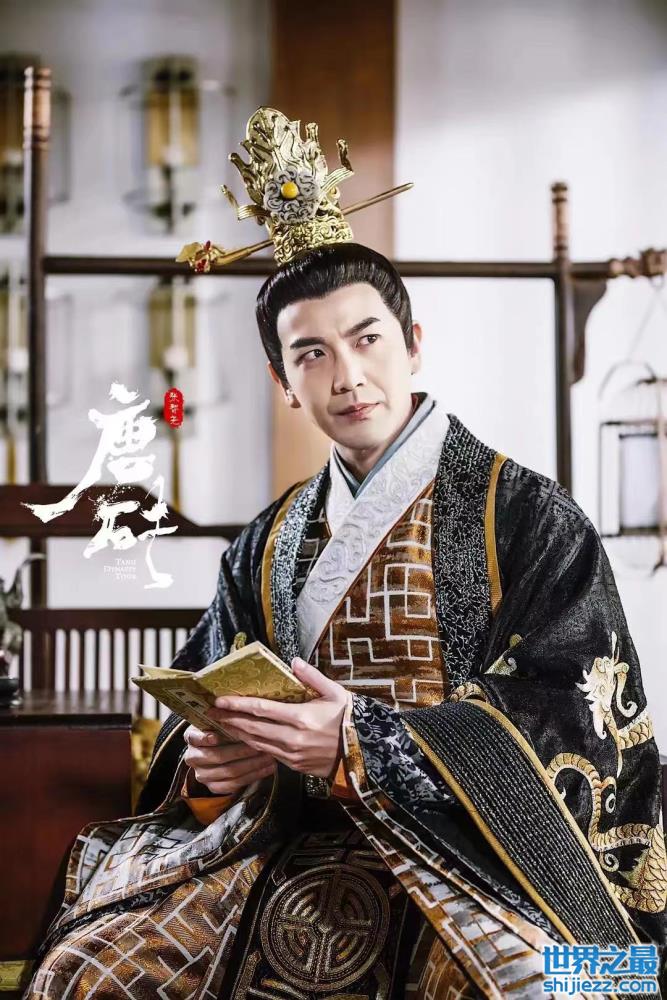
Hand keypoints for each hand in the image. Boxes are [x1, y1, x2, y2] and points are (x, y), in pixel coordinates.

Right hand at [183, 725, 275, 794]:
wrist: (216, 751)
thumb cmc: (222, 730)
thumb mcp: (219, 720)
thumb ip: (225, 716)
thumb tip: (238, 704)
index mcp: (192, 737)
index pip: (195, 737)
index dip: (205, 738)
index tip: (216, 737)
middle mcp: (193, 758)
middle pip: (217, 756)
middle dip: (241, 750)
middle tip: (259, 744)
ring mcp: (202, 775)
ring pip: (229, 772)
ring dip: (252, 764)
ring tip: (269, 756)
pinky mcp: (213, 787)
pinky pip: (234, 784)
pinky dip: (253, 776)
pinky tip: (268, 769)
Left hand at [208, 658, 352, 779]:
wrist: (363, 754)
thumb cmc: (349, 719)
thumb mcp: (335, 693)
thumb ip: (313, 677)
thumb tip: (293, 662)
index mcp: (301, 717)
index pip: (261, 710)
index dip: (237, 705)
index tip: (219, 700)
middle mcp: (292, 738)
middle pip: (252, 728)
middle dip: (229, 719)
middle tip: (211, 712)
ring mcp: (292, 755)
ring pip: (256, 743)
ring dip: (237, 733)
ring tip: (222, 724)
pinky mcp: (293, 765)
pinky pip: (267, 754)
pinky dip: (252, 744)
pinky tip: (244, 738)